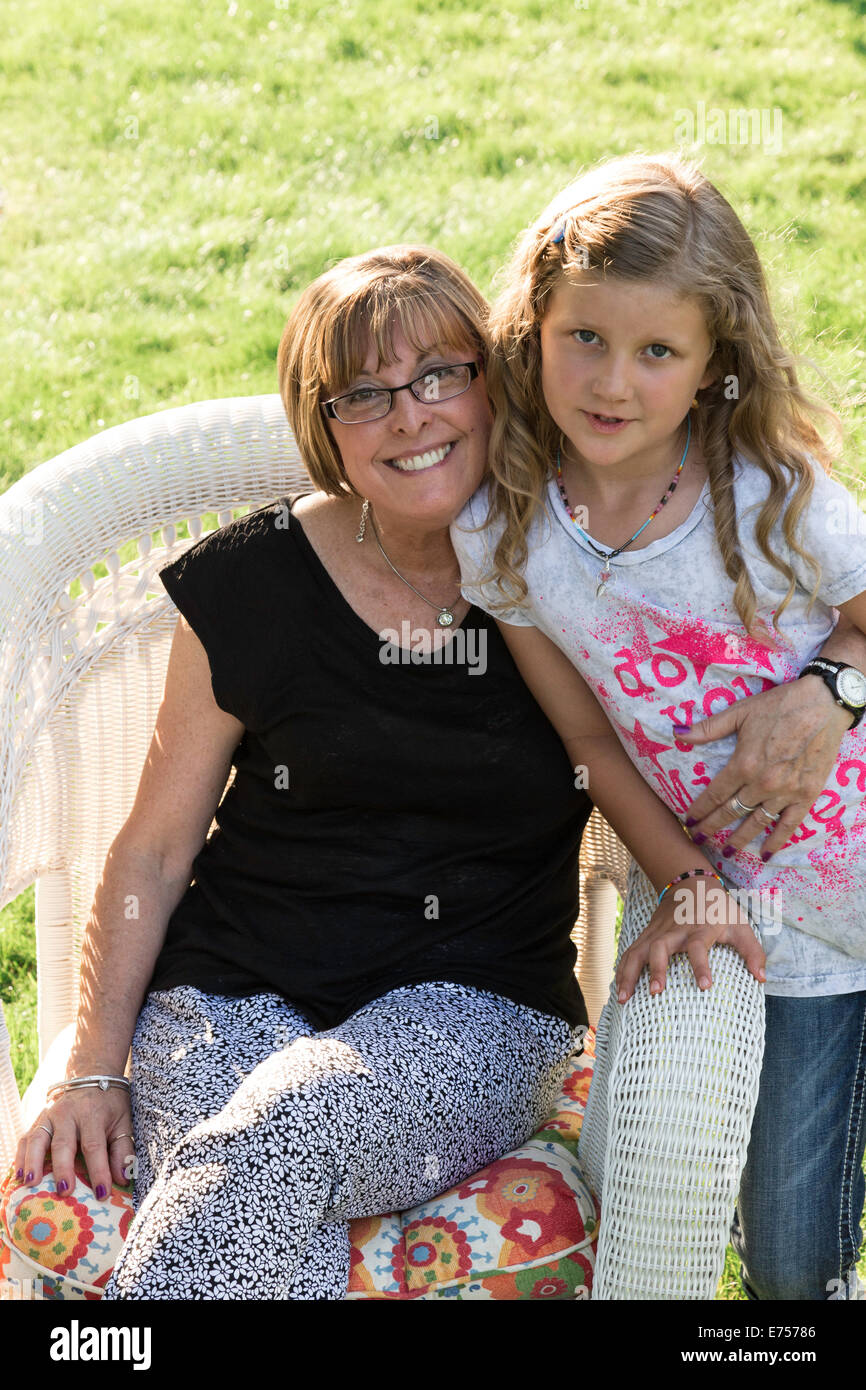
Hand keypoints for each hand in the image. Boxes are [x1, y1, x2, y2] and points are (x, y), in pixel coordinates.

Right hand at [14, 1088, 134, 1198]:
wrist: (91, 1075)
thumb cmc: (110, 1105)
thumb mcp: (123, 1122)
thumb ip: (123, 1151)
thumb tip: (123, 1179)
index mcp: (93, 1114)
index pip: (95, 1145)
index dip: (99, 1171)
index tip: (102, 1194)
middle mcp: (69, 1114)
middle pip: (63, 1143)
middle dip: (63, 1169)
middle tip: (65, 1192)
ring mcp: (50, 1115)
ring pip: (38, 1139)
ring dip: (33, 1162)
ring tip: (31, 1183)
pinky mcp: (38, 1119)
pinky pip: (26, 1138)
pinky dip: (21, 1156)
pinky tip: (19, 1174)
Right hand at [615, 881, 766, 1000]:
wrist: (691, 883)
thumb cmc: (719, 909)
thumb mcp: (741, 925)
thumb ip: (753, 951)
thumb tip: (762, 979)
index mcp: (700, 929)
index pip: (699, 947)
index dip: (701, 966)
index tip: (704, 986)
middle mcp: (675, 931)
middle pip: (661, 948)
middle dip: (656, 969)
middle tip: (655, 992)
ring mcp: (657, 933)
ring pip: (638, 951)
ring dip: (629, 973)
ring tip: (623, 998)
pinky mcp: (646, 936)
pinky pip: (630, 952)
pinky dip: (622, 969)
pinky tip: (618, 989)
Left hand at [675, 676, 852, 857]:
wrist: (822, 705)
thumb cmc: (779, 705)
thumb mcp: (740, 712)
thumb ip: (708, 728)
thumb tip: (677, 734)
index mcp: (743, 764)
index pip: (715, 794)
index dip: (700, 810)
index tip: (689, 821)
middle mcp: (762, 783)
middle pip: (732, 812)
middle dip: (712, 828)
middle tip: (698, 839)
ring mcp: (786, 792)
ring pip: (757, 822)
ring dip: (740, 840)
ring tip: (726, 853)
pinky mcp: (807, 795)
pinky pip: (789, 824)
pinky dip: (777, 840)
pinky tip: (766, 854)